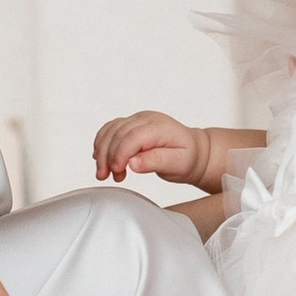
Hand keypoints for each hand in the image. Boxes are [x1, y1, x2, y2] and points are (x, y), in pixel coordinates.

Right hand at [92, 109, 217, 191]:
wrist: (194, 151)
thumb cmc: (188, 158)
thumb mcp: (177, 164)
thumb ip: (156, 162)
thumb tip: (133, 163)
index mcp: (159, 127)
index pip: (131, 137)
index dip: (119, 154)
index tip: (116, 171)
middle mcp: (146, 119)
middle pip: (117, 133)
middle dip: (107, 156)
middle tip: (106, 176)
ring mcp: (138, 119)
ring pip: (110, 130)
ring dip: (102, 151)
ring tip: (104, 172)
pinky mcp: (131, 124)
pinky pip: (110, 129)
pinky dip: (102, 143)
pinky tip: (102, 159)